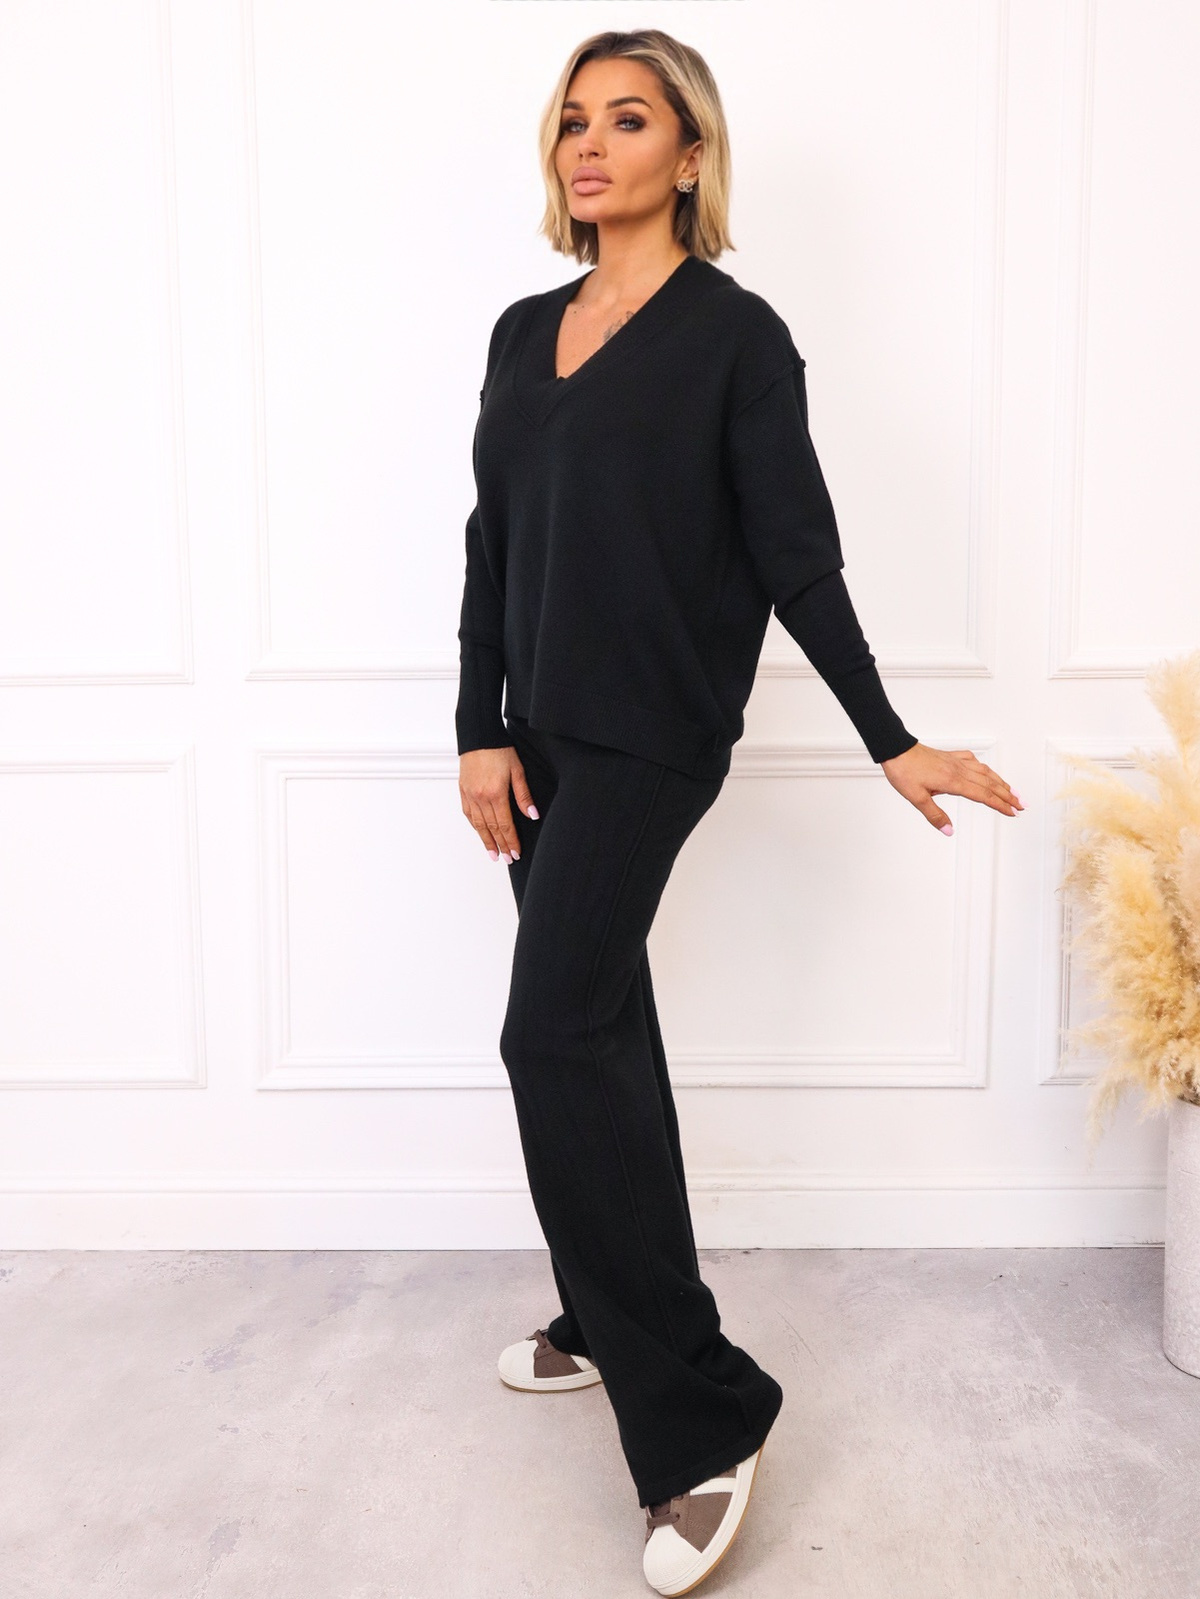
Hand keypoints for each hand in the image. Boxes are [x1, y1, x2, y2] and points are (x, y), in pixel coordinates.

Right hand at [459, 746, 539, 862]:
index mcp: (496, 793)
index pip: (505, 825)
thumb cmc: (499, 750)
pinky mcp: (463, 791)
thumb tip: (532, 815)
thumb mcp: (517, 770)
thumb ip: (524, 795)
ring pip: (478, 825)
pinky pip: (469, 814)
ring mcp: (469, 795)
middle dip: (501, 846)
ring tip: (493, 854)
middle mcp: (480, 797)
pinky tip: (481, 834)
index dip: (511, 841)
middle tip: (507, 859)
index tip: (516, 853)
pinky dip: (476, 827)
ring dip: (486, 841)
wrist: (478, 736)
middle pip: (492, 828)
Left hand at [880, 742, 1023, 834]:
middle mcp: (959, 770)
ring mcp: (956, 761)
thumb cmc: (904, 772)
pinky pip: (973, 761)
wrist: (895, 750)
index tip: (1012, 812)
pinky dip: (983, 767)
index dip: (1000, 805)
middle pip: (990, 784)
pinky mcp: (950, 756)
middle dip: (1007, 795)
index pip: (983, 796)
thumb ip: (934, 815)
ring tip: (1012, 790)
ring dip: (1001, 781)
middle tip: (1021, 805)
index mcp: (953, 782)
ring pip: (985, 771)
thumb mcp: (916, 798)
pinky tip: (985, 770)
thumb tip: (949, 830)